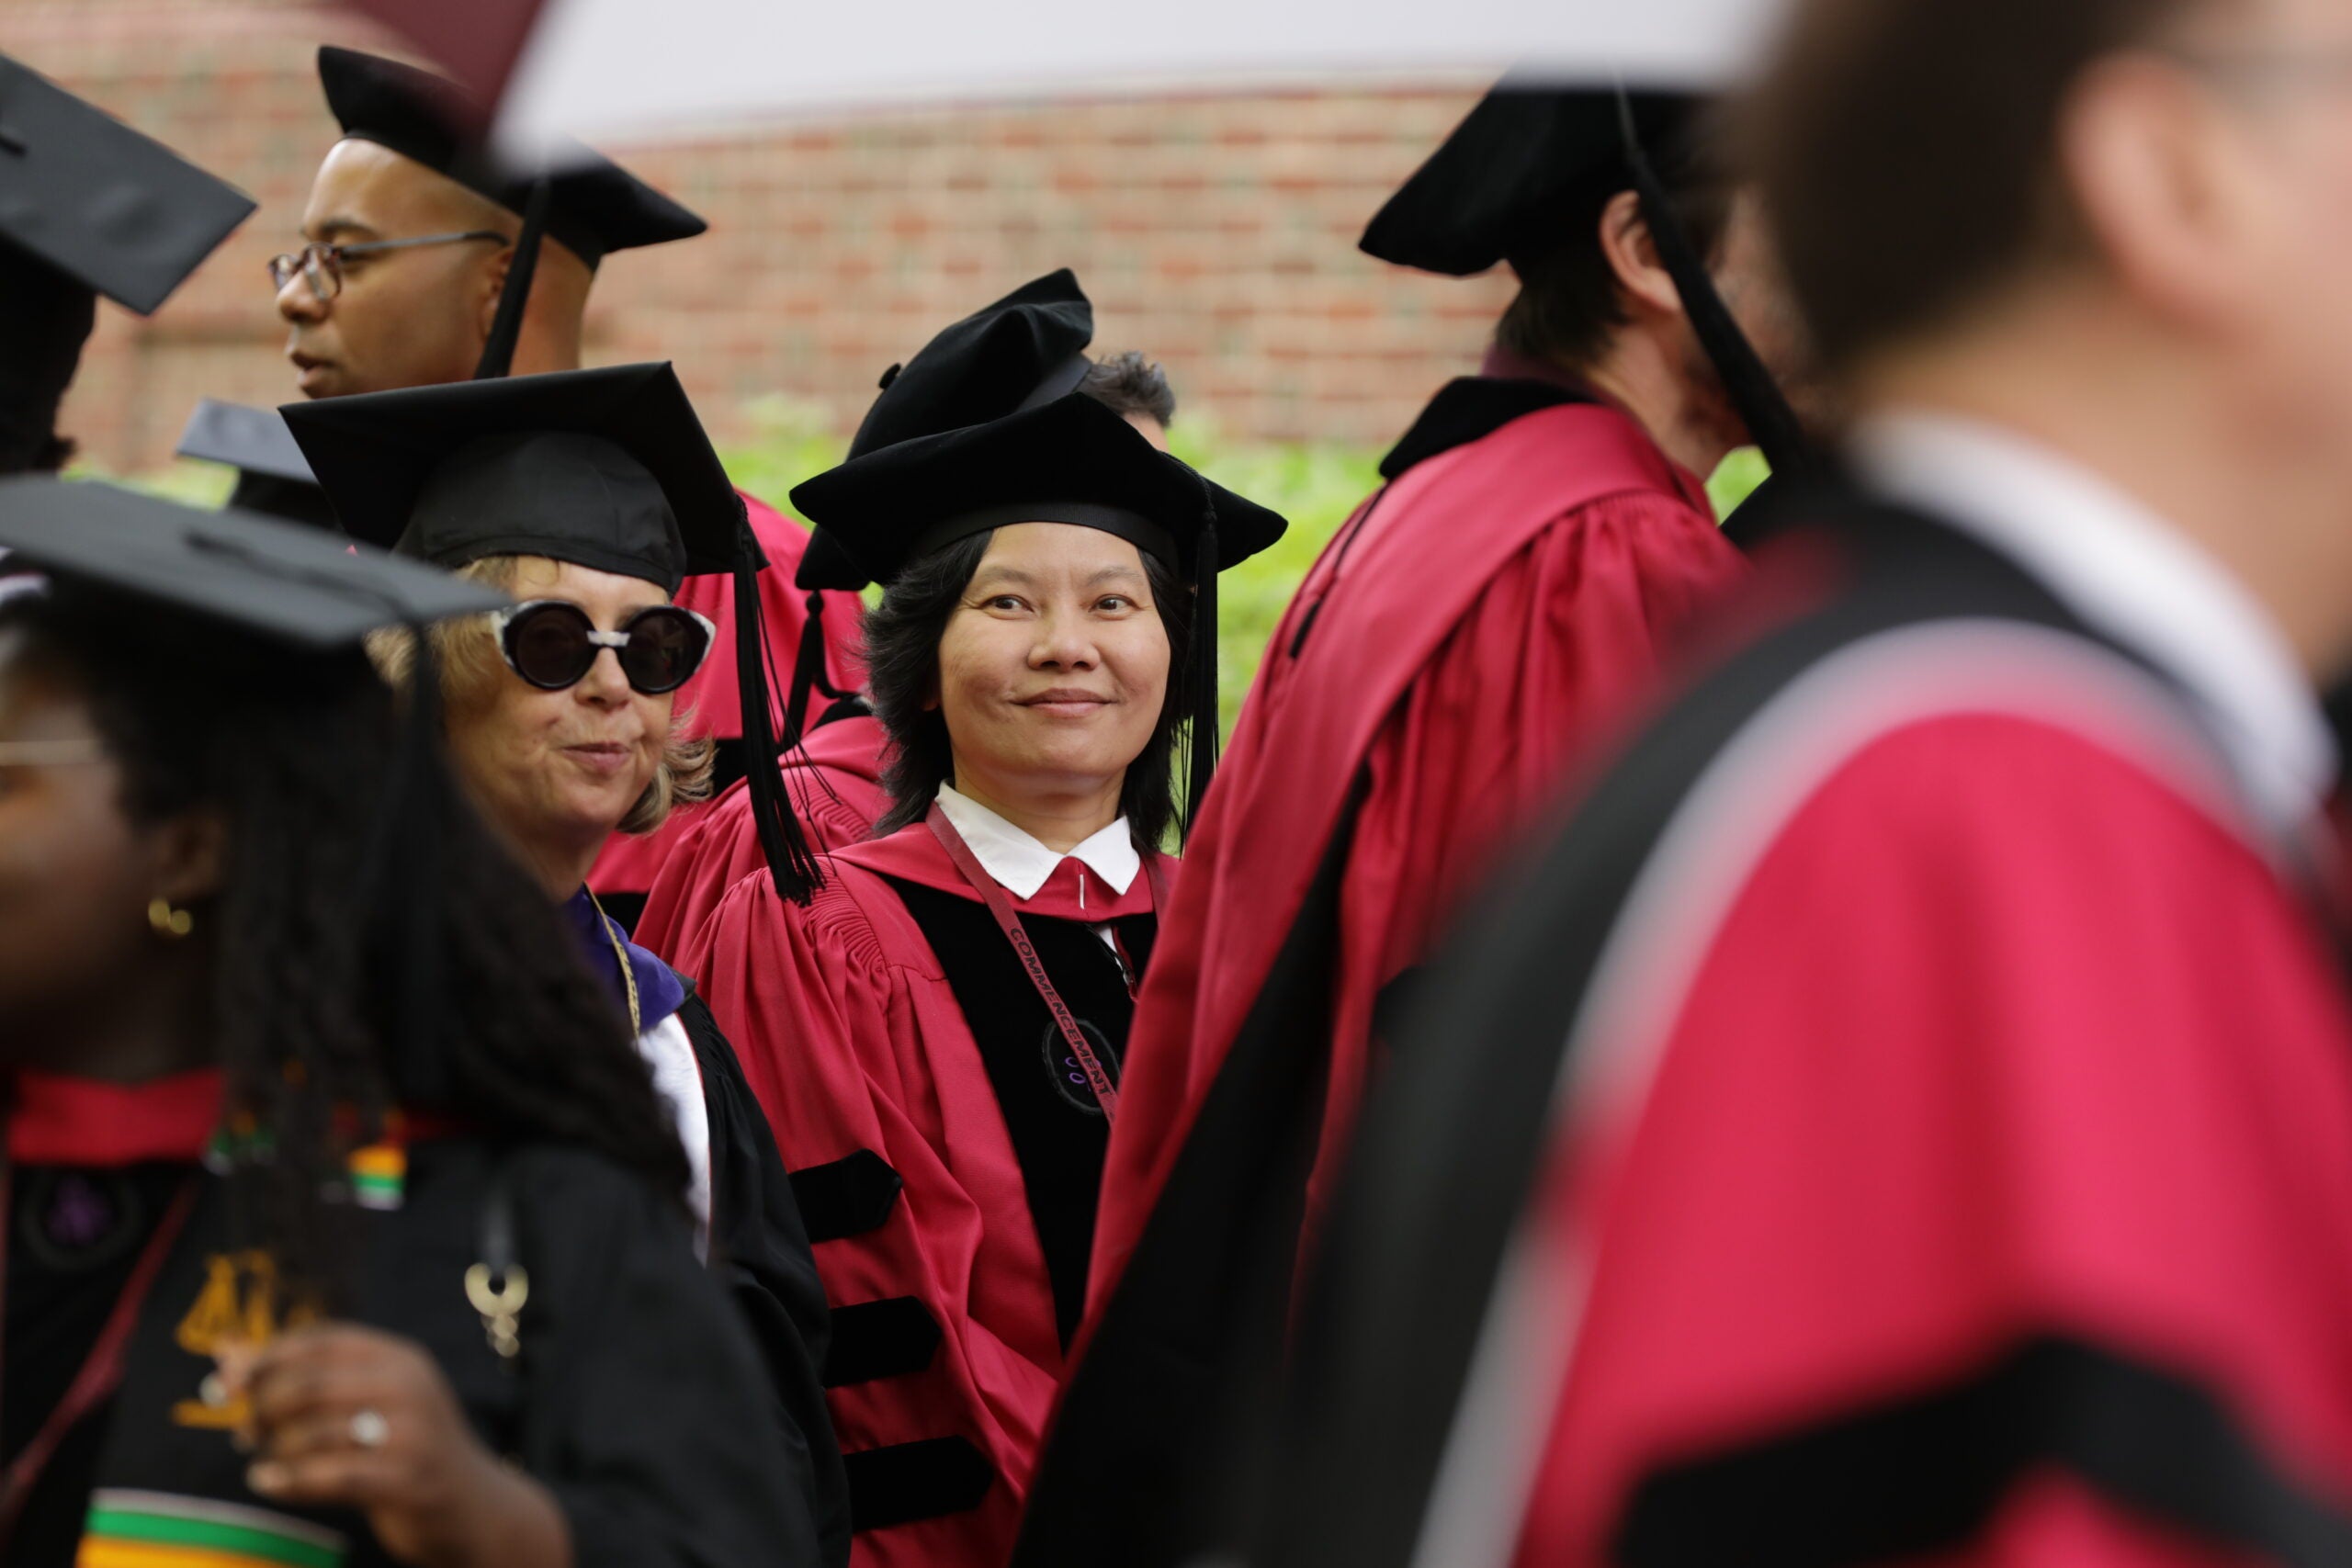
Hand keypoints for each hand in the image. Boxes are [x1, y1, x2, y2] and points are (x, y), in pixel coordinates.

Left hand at [218, 1324, 570, 1567]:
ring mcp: (412, 1433)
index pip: (323, 1339)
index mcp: (400, 1357)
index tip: (227, 1383)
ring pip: (315, 1433)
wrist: (474, 1507)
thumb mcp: (365, 1404)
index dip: (269, 1357)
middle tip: (243, 1432)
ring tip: (261, 1461)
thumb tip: (225, 1350)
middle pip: (311, 1383)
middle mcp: (409, 1386)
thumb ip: (299, 1376)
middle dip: (264, 1407)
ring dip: (274, 1448)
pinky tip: (265, 1482)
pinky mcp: (408, 1480)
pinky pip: (330, 1477)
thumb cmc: (406, 1450)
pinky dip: (287, 1479)